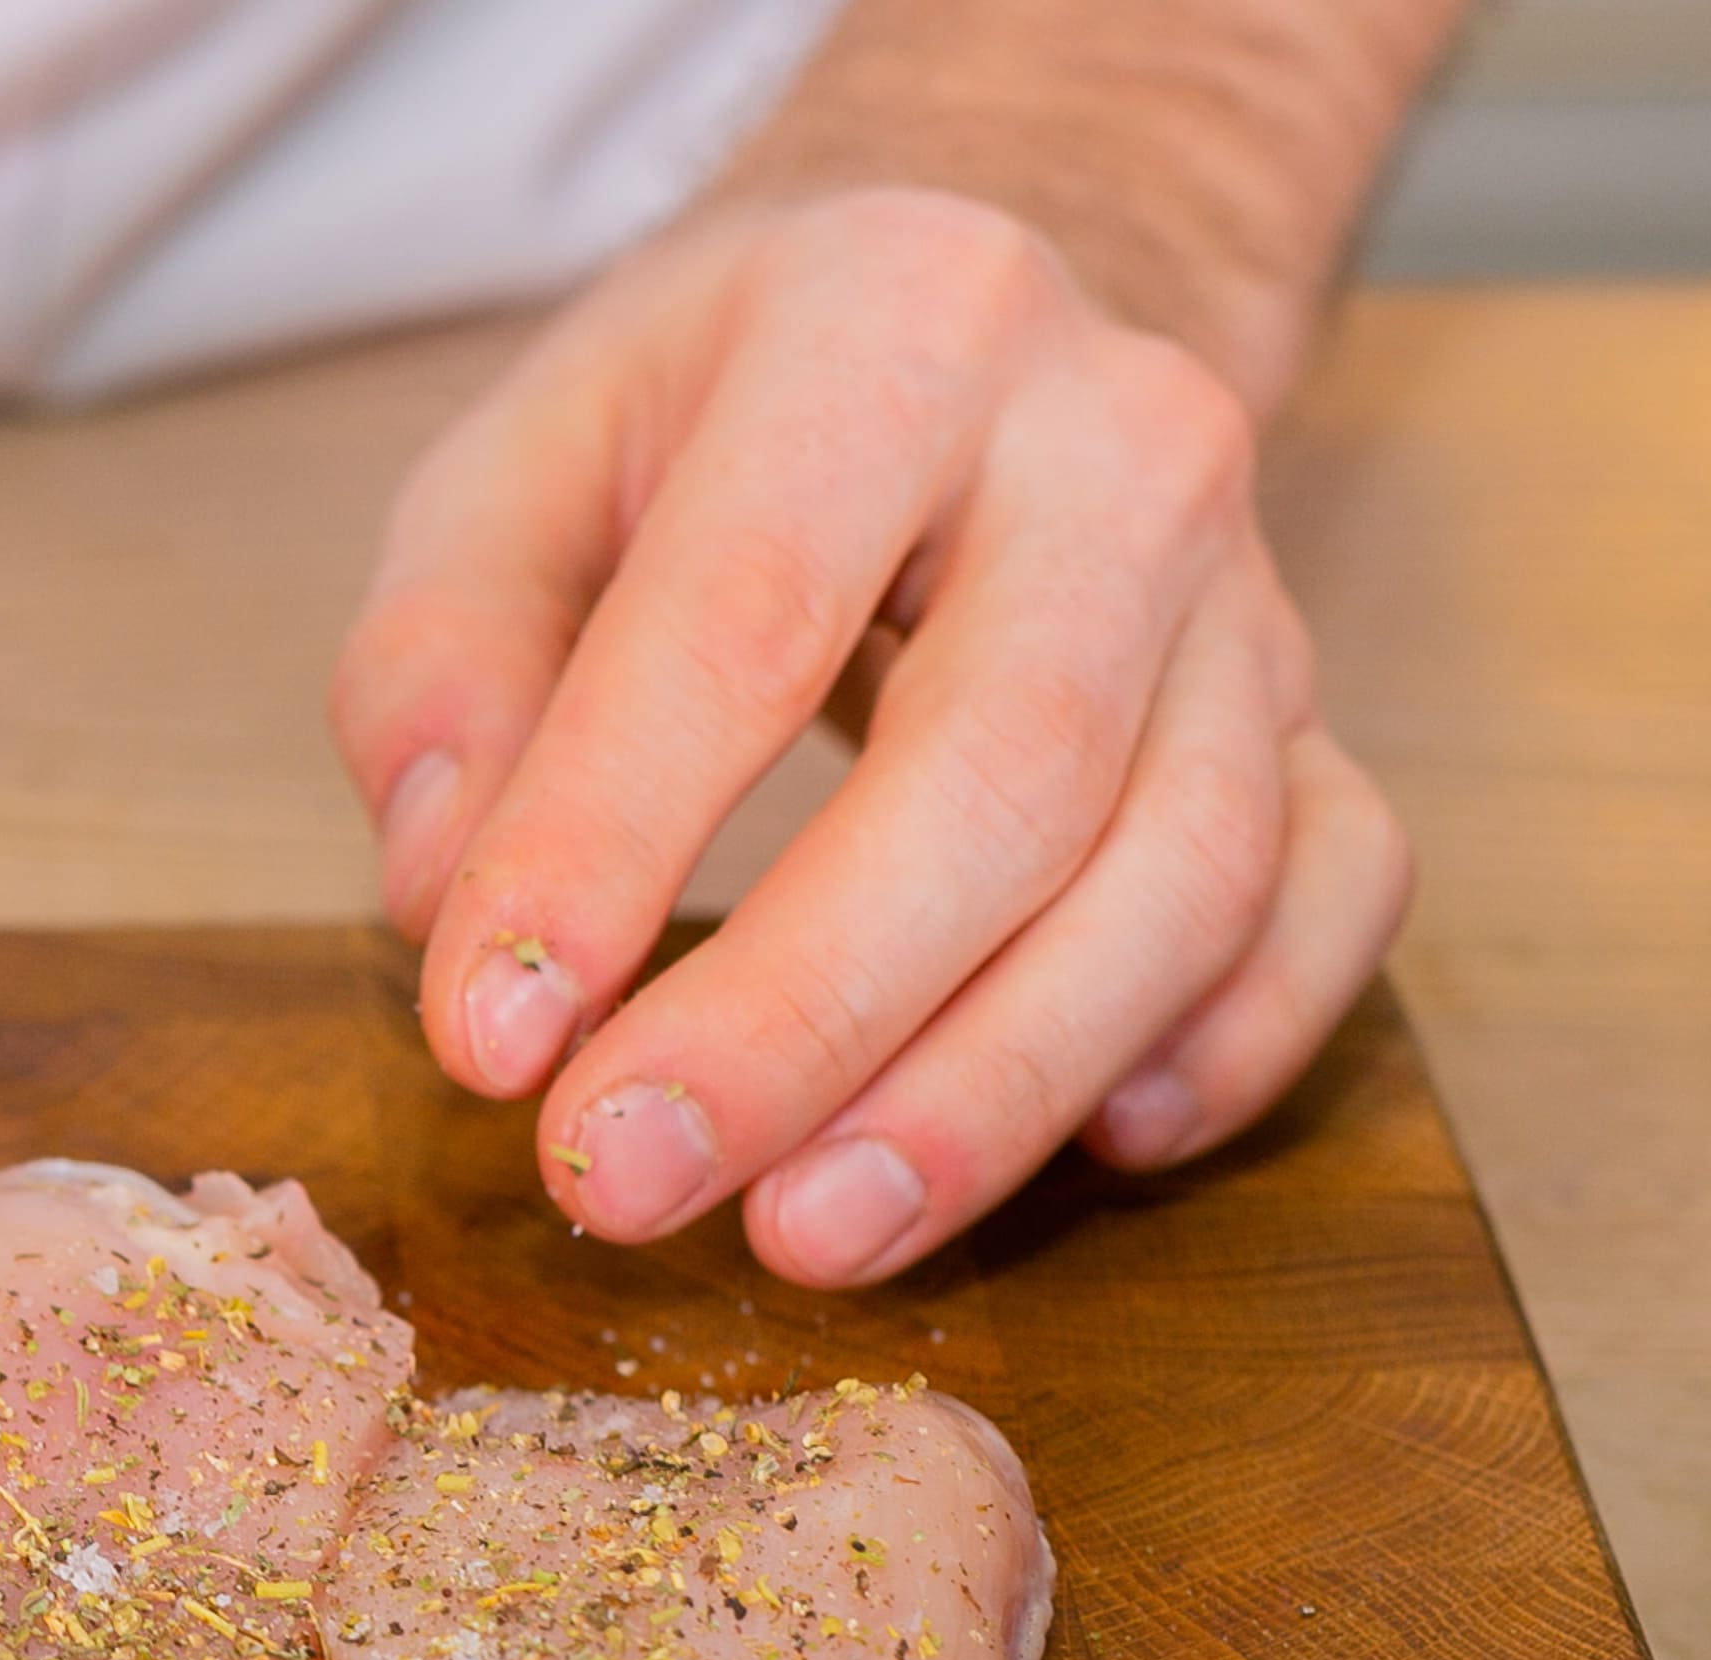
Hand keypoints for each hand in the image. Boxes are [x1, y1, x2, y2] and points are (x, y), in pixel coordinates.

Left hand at [331, 185, 1408, 1282]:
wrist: (958, 313)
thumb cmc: (704, 424)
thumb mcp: (514, 473)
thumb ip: (440, 667)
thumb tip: (440, 899)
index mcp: (887, 327)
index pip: (746, 617)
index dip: (606, 846)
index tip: (487, 1041)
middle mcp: (1117, 441)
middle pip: (1004, 770)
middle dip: (805, 1016)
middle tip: (627, 1183)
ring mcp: (1251, 588)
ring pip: (1186, 868)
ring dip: (994, 1087)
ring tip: (809, 1236)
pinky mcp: (1320, 714)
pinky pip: (1332, 897)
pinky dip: (1231, 1040)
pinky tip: (1095, 1148)